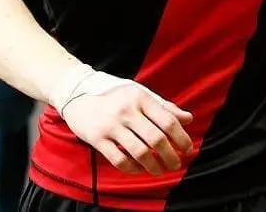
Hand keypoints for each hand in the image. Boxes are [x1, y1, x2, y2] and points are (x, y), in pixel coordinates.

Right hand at [62, 83, 193, 174]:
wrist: (77, 95)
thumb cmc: (114, 97)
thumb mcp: (139, 94)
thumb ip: (164, 107)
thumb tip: (188, 118)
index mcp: (140, 97)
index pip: (168, 121)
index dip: (181, 138)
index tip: (187, 149)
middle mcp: (127, 110)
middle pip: (156, 139)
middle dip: (171, 156)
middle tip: (176, 165)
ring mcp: (111, 125)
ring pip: (140, 152)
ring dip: (154, 166)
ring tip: (160, 170)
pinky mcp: (97, 139)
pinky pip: (120, 160)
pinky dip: (133, 169)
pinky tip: (140, 169)